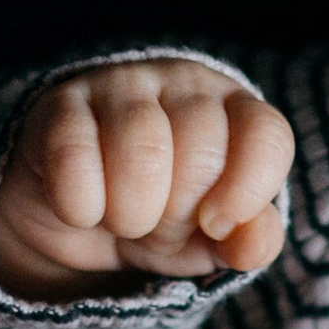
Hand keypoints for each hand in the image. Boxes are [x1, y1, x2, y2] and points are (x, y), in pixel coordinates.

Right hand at [0, 60, 293, 298]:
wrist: (79, 215)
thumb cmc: (163, 216)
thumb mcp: (213, 239)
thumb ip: (249, 242)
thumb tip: (251, 246)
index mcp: (234, 108)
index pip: (267, 136)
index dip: (247, 192)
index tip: (216, 225)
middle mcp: (183, 82)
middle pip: (202, 153)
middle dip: (179, 215)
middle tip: (159, 225)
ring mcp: (120, 84)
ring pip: (143, 153)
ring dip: (132, 215)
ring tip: (124, 220)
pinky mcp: (61, 104)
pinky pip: (76, 160)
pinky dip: (81, 207)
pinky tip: (82, 210)